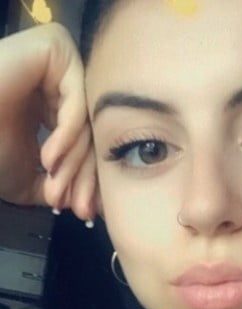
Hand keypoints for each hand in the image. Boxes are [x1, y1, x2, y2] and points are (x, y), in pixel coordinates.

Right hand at [0, 22, 98, 220]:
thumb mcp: (30, 179)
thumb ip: (62, 186)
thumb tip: (95, 205)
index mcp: (52, 105)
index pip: (85, 144)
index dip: (86, 180)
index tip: (84, 211)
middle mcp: (59, 82)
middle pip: (90, 134)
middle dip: (84, 178)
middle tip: (80, 209)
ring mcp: (59, 62)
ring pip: (85, 120)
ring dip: (73, 163)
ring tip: (54, 190)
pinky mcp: (55, 48)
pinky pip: (75, 98)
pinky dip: (67, 134)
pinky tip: (49, 159)